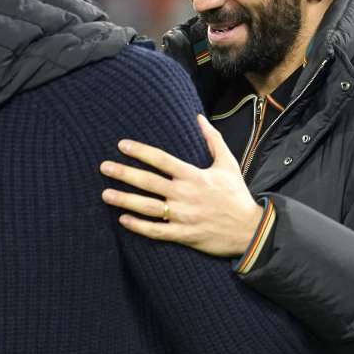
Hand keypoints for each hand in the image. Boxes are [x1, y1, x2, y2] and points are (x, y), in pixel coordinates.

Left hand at [101, 115, 264, 257]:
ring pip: (148, 207)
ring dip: (125, 200)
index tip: (121, 145)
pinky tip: (123, 219)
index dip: (140, 151)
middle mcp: (186, 194)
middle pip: (149, 182)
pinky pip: (157, 231)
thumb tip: (199, 118)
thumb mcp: (228, 164)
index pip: (162, 160)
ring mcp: (184, 216)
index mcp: (194, 175)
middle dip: (124, 173)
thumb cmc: (236, 195)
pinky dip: (139, 226)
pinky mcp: (184, 235)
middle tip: (103, 167)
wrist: (250, 229)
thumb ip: (213, 140)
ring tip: (105, 194)